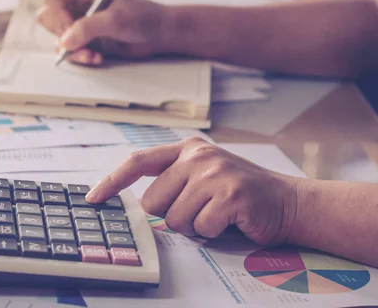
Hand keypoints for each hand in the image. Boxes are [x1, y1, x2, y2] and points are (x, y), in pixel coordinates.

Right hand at [37, 0, 179, 65]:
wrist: (160, 34)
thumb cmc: (144, 17)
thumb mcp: (115, 20)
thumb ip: (87, 28)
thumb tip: (64, 41)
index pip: (53, 0)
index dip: (56, 17)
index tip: (69, 31)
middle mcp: (80, 5)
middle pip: (50, 18)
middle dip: (62, 35)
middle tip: (77, 43)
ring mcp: (82, 23)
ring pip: (60, 38)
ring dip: (73, 51)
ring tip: (92, 55)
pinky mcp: (88, 40)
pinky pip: (72, 51)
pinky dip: (81, 57)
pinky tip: (97, 58)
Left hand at [86, 138, 299, 244]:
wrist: (288, 202)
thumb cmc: (239, 194)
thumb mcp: (203, 176)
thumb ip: (173, 180)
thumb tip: (136, 204)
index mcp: (187, 149)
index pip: (138, 162)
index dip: (112, 181)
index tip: (93, 198)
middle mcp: (198, 156)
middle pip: (153, 201)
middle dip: (171, 216)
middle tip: (199, 211)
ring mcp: (215, 173)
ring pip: (175, 219)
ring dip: (194, 227)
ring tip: (217, 215)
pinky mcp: (230, 194)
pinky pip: (201, 228)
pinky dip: (213, 233)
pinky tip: (231, 221)